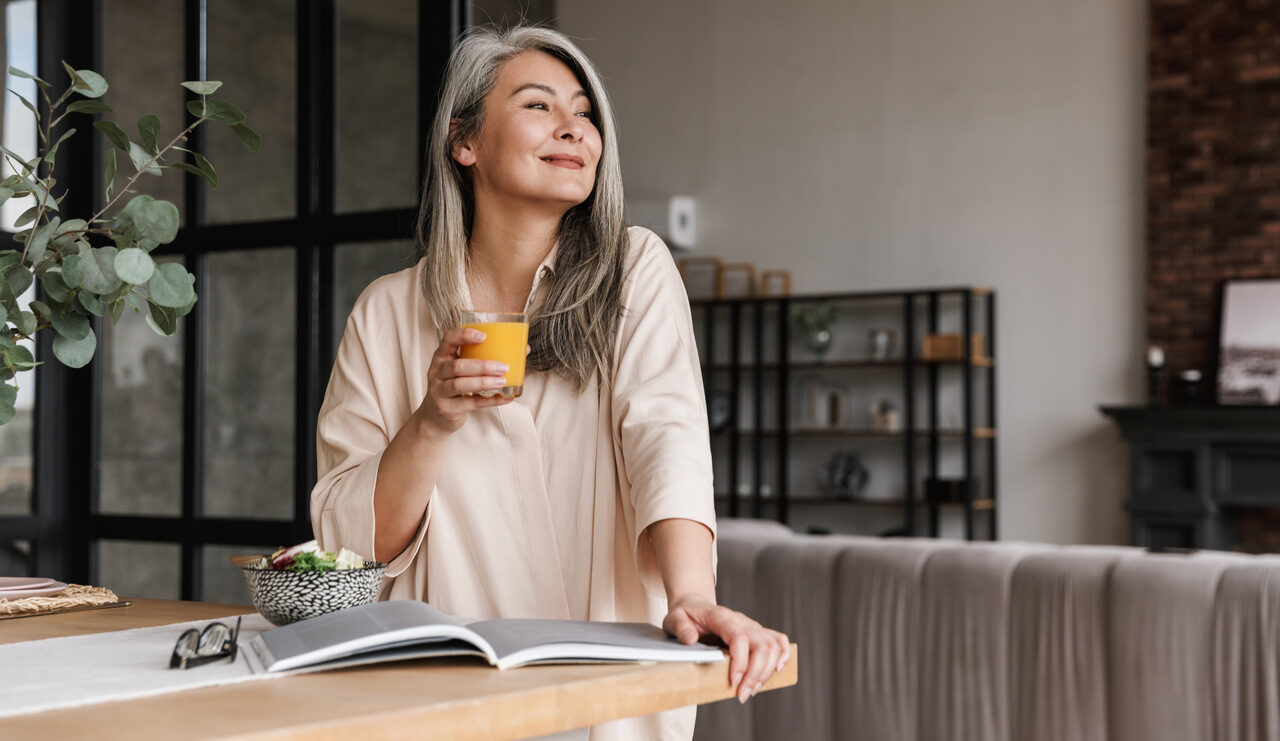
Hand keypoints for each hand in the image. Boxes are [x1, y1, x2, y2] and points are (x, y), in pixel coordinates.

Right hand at [416, 327, 514, 435]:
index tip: (484, 336)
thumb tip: (524, 349)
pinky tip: (505, 397)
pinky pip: (471, 403)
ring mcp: (438, 391)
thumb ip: (484, 358)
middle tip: (504, 367)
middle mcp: (436, 372)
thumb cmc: (454, 386)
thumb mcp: (461, 370)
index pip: (448, 339)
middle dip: (482, 366)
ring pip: (460, 385)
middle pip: (457, 366)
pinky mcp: (446, 408)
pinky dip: (490, 401)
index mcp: (441, 356)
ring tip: (503, 381)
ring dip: (484, 382)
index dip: (464, 335)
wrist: (436, 416)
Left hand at [663, 597, 789, 702]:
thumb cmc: (685, 615)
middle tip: (742, 695)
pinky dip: (783, 656)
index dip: (740, 661)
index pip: (739, 637)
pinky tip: (776, 671)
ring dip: (766, 672)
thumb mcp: (674, 618)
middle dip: (755, 674)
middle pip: (761, 645)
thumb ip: (680, 628)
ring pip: (773, 646)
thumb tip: (691, 640)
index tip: (734, 682)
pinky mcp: (758, 633)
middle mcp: (742, 621)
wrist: (695, 606)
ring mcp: (752, 626)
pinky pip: (779, 641)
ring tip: (752, 690)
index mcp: (722, 617)